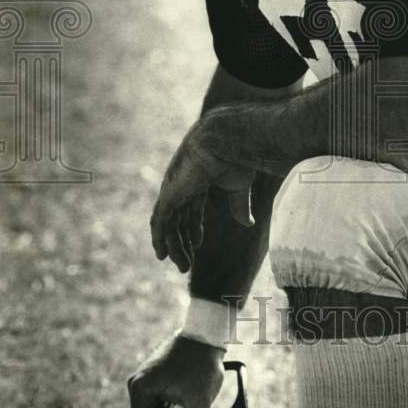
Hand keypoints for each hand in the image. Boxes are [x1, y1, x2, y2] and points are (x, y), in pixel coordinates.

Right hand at [128, 333, 224, 407]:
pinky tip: (186, 400)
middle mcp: (137, 382)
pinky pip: (157, 395)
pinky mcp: (154, 370)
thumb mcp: (199, 403)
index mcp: (141, 390)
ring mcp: (145, 374)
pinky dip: (170, 403)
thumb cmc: (200, 363)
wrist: (206, 332)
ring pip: (153, 407)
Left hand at [151, 121, 253, 270]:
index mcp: (199, 178)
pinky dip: (159, 237)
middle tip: (186, 263)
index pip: (191, 207)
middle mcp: (183, 183)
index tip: (197, 245)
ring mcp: (174, 187)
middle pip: (179, 218)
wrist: (228, 142)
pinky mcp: (169, 193)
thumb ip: (239, 206)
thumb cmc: (237, 157)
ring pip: (169, 223)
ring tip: (181, 266)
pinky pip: (160, 220)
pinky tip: (162, 254)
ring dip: (173, 245)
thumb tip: (249, 224)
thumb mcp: (239, 186)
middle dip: (182, 241)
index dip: (193, 228)